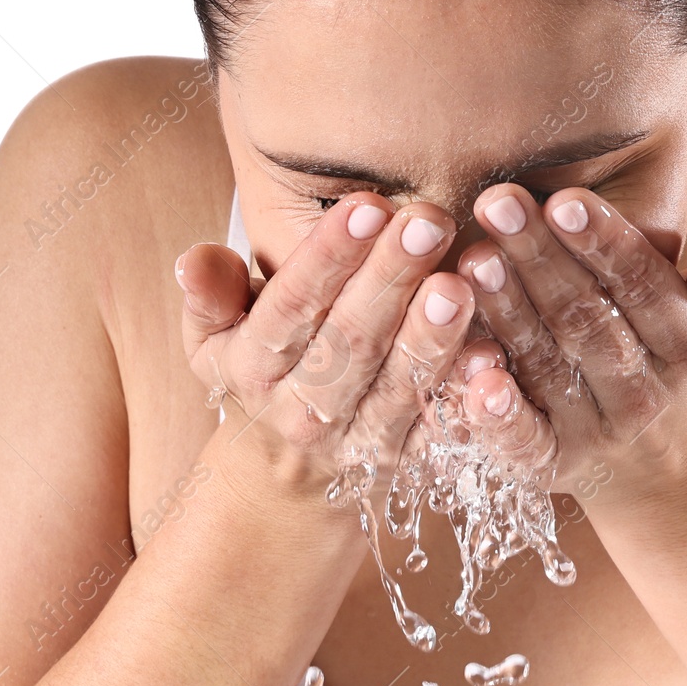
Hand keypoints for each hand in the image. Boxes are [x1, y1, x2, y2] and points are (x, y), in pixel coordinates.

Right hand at [175, 194, 476, 504]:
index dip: (328, 256)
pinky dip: (465, 398)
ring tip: (459, 282)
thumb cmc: (257, 373)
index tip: (367, 205)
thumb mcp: (213, 339)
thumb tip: (194, 257)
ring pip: (398, 387)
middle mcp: (305, 409)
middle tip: (427, 221)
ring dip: (431, 336)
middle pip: (351, 340)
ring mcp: (359, 441)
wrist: (284, 480)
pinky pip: (440, 433)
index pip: (291, 305)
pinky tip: (492, 354)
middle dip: (390, 278)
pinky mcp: (408, 463)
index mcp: (253, 368)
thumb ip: (208, 295)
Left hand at [447, 184, 686, 517]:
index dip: (604, 242)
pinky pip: (523, 442)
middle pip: (584, 317)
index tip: (565, 199)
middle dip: (538, 257)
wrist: (676, 480)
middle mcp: (642, 392)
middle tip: (497, 202)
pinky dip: (496, 414)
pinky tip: (470, 371)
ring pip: (545, 365)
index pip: (642, 284)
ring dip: (506, 313)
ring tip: (473, 259)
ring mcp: (595, 433)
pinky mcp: (554, 466)